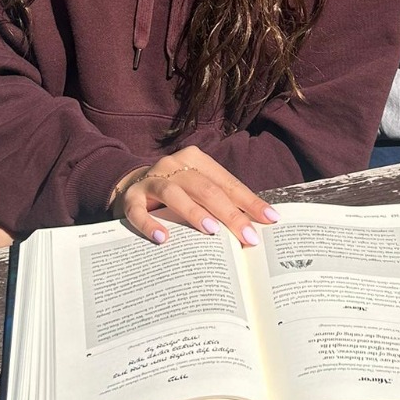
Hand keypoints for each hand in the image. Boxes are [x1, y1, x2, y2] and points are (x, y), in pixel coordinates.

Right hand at [114, 146, 278, 248]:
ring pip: (174, 194)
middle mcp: (173, 165)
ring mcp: (150, 180)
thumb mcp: (198, 189)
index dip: (250, 202)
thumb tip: (255, 227)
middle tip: (247, 236)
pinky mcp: (130, 198)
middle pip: (206, 189)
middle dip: (230, 213)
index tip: (270, 219)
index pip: (228, 183)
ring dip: (194, 212)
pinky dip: (150, 224)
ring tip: (211, 230)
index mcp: (196, 160)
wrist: (128, 184)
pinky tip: (162, 239)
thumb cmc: (175, 191)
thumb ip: (222, 201)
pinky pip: (139, 211)